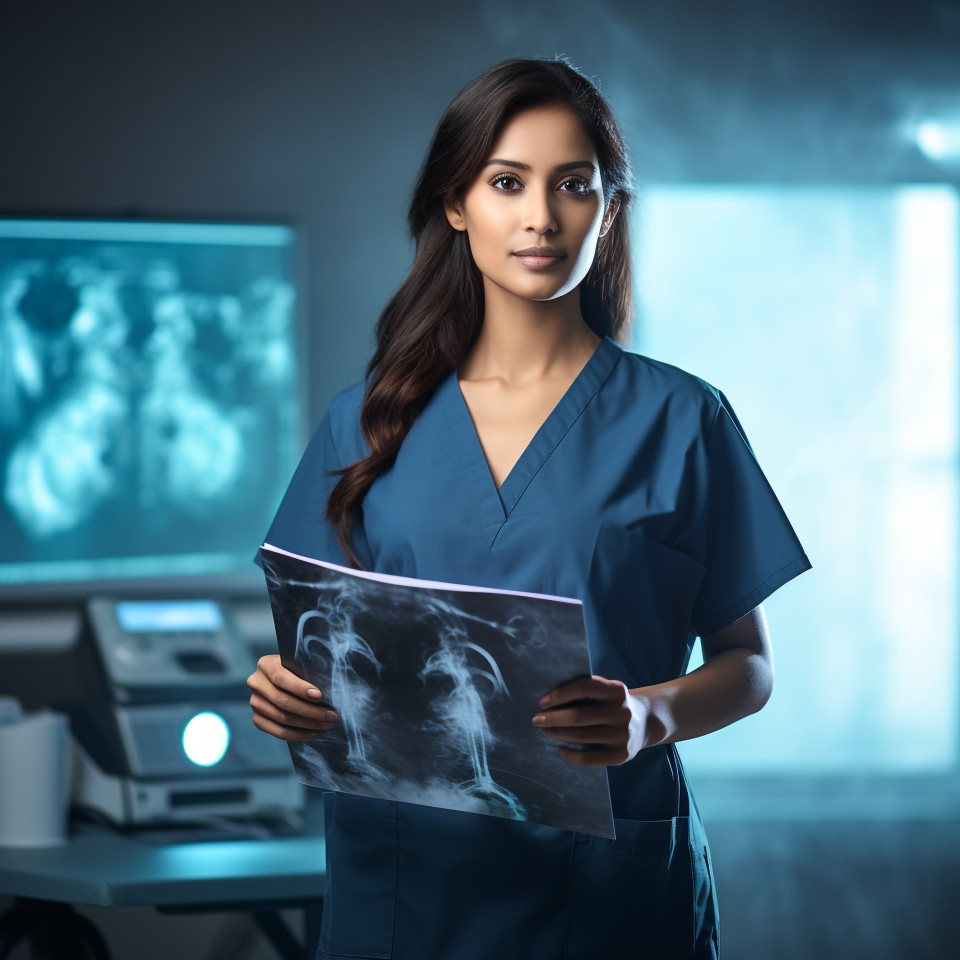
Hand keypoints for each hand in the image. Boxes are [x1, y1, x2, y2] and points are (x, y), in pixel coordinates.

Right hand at [246, 654, 338, 740]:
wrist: (286, 678)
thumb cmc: (299, 668)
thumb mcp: (301, 663)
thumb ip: (309, 670)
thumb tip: (329, 688)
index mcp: (265, 664)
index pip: (281, 678)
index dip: (300, 688)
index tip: (319, 696)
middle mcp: (256, 683)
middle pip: (282, 701)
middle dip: (310, 711)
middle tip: (331, 716)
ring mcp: (255, 702)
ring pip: (282, 718)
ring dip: (307, 724)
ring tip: (326, 725)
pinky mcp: (257, 718)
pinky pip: (278, 731)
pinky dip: (298, 735)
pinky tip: (313, 733)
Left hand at [531, 675, 648, 765]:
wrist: (649, 721)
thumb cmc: (616, 703)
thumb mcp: (609, 689)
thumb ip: (588, 689)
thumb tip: (550, 698)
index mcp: (617, 691)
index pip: (584, 687)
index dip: (561, 694)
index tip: (543, 701)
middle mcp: (622, 713)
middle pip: (579, 716)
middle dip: (553, 718)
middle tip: (536, 719)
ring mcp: (623, 736)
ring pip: (581, 736)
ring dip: (558, 734)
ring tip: (545, 731)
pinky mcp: (621, 756)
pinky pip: (589, 758)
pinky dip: (571, 755)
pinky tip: (560, 749)